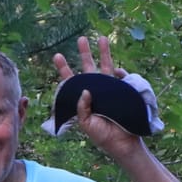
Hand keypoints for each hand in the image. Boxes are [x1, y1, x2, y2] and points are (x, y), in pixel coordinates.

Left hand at [52, 35, 143, 158]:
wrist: (123, 143)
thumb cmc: (102, 135)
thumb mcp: (86, 124)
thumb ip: (81, 108)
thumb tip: (84, 90)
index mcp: (82, 99)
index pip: (71, 81)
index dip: (64, 68)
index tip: (58, 55)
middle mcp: (95, 91)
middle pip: (88, 68)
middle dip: (85, 53)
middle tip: (81, 39)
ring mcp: (109, 90)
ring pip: (105, 67)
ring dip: (104, 53)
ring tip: (102, 38)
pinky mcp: (122, 91)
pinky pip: (121, 78)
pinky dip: (119, 72)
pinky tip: (116, 70)